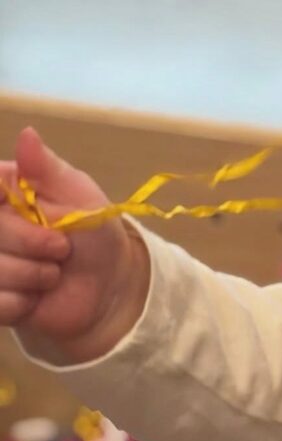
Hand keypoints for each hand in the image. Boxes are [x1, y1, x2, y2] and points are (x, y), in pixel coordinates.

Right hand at [0, 128, 149, 363]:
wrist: (110, 284)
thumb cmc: (94, 233)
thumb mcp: (80, 196)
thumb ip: (48, 169)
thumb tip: (27, 134)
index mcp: (1, 192)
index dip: (8, 213)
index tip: (33, 212)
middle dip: (32, 243)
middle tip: (62, 248)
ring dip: (32, 276)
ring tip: (53, 274)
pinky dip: (21, 303)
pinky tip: (38, 297)